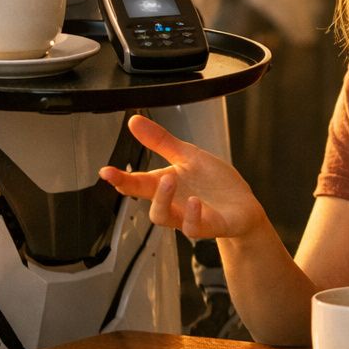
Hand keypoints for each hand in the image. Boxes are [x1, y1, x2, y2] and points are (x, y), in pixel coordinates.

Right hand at [99, 114, 266, 239]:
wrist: (243, 207)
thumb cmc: (214, 183)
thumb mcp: (189, 156)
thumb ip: (161, 141)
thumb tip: (134, 121)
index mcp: (166, 185)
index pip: (137, 182)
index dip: (120, 178)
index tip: (105, 171)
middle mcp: (174, 204)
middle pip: (145, 202)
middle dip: (133, 191)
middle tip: (127, 177)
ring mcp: (190, 217)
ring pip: (165, 218)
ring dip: (162, 200)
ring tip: (168, 179)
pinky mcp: (211, 225)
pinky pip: (194, 227)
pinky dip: (192, 215)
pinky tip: (194, 201)